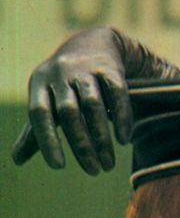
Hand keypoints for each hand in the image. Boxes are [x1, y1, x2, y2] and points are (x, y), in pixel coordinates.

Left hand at [11, 26, 179, 173]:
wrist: (93, 45)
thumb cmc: (65, 87)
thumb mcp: (47, 102)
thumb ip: (35, 131)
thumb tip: (16, 160)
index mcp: (39, 84)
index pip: (39, 114)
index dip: (47, 140)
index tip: (58, 167)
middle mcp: (59, 74)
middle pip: (69, 112)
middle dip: (81, 145)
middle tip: (94, 171)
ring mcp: (85, 70)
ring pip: (92, 105)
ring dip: (101, 138)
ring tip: (109, 164)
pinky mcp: (110, 70)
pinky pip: (117, 94)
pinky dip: (122, 118)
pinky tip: (124, 140)